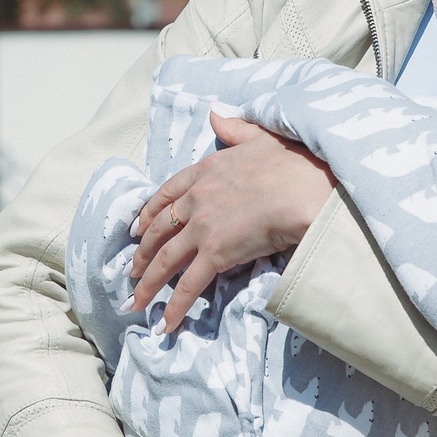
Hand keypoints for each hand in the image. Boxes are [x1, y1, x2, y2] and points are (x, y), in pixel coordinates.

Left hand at [130, 114, 334, 332]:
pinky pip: (189, 284)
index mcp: (204, 171)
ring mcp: (202, 227)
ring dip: (148, 283)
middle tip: (133, 268)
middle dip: (143, 251)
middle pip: (159, 229)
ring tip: (135, 300)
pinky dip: (174, 306)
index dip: (148, 212)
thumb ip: (233, 129)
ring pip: (165, 259)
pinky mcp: (215, 253)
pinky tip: (163, 322)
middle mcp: (196, 199)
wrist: (304, 189)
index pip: (165, 193)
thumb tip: (215, 114)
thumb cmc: (291, 163)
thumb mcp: (258, 137)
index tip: (137, 225)